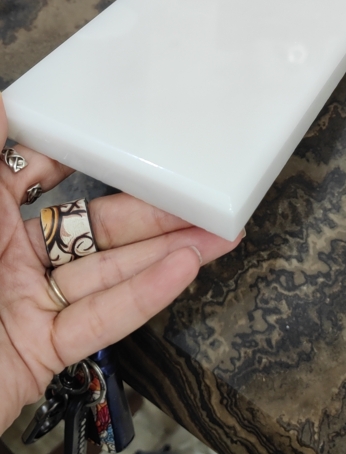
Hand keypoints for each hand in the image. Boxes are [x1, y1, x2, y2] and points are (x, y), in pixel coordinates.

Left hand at [0, 95, 242, 433]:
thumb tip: (1, 102)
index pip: (38, 176)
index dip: (83, 156)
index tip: (128, 137)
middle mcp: (9, 259)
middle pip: (92, 226)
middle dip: (150, 211)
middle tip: (197, 192)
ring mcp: (28, 305)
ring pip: (107, 272)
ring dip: (165, 252)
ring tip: (217, 233)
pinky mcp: (42, 351)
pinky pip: (100, 320)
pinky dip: (143, 296)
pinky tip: (183, 270)